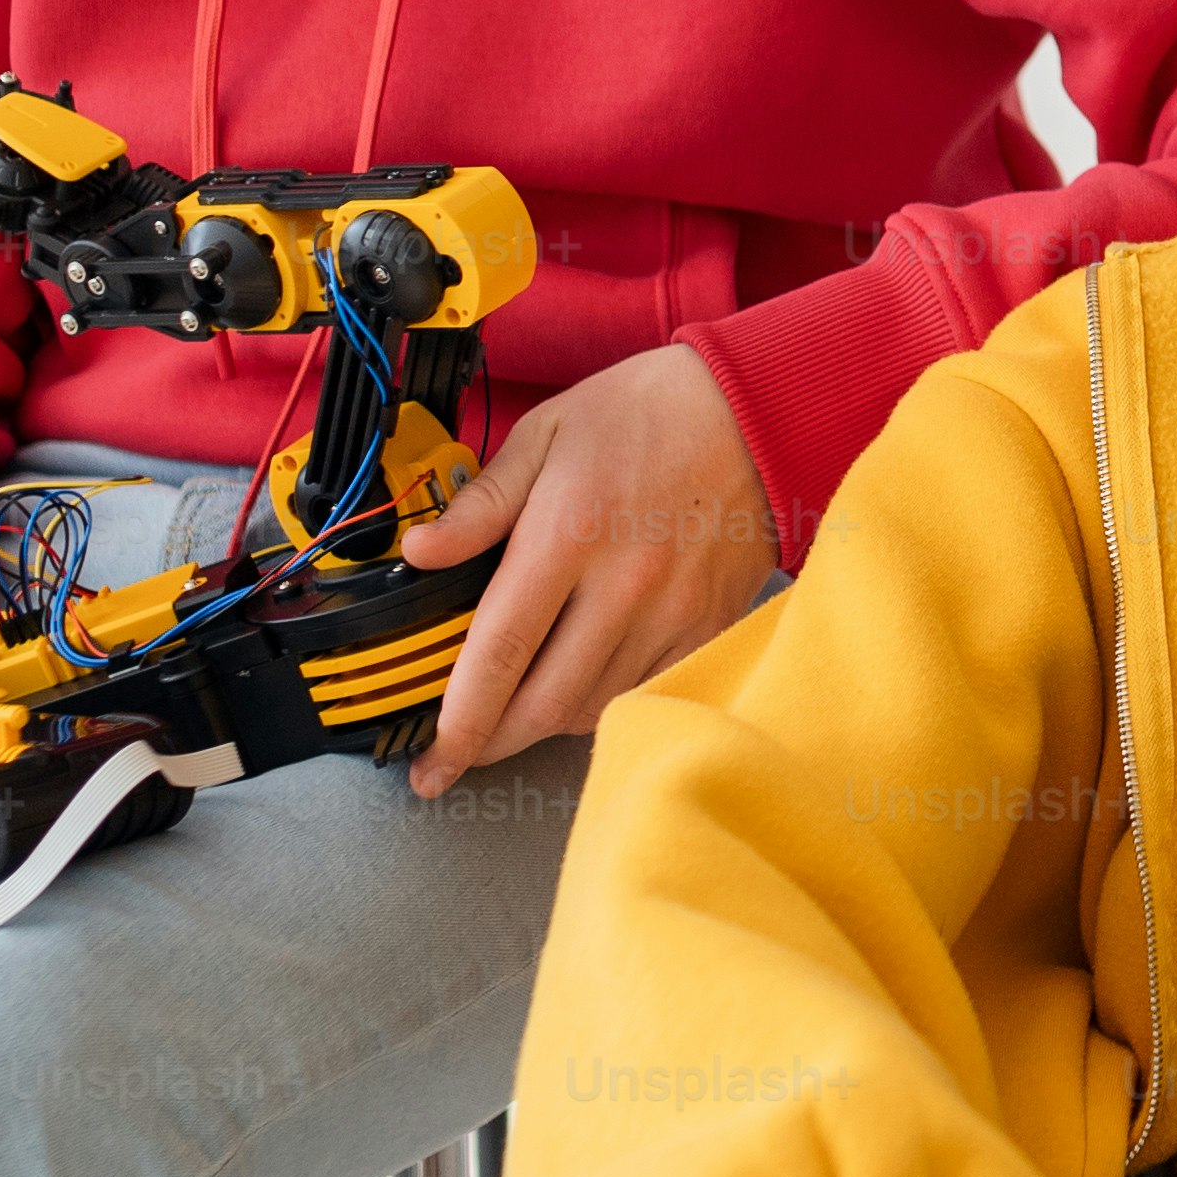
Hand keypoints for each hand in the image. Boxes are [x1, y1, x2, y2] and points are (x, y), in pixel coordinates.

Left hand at [398, 342, 780, 791]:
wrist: (755, 414)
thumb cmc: (645, 416)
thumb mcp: (546, 434)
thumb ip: (481, 502)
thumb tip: (421, 553)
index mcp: (569, 534)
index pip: (500, 650)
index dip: (459, 720)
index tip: (428, 762)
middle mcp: (623, 585)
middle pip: (544, 702)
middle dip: (492, 744)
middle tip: (456, 756)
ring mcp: (672, 613)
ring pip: (593, 707)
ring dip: (542, 725)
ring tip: (510, 716)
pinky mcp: (707, 627)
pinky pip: (644, 693)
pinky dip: (600, 705)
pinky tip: (575, 688)